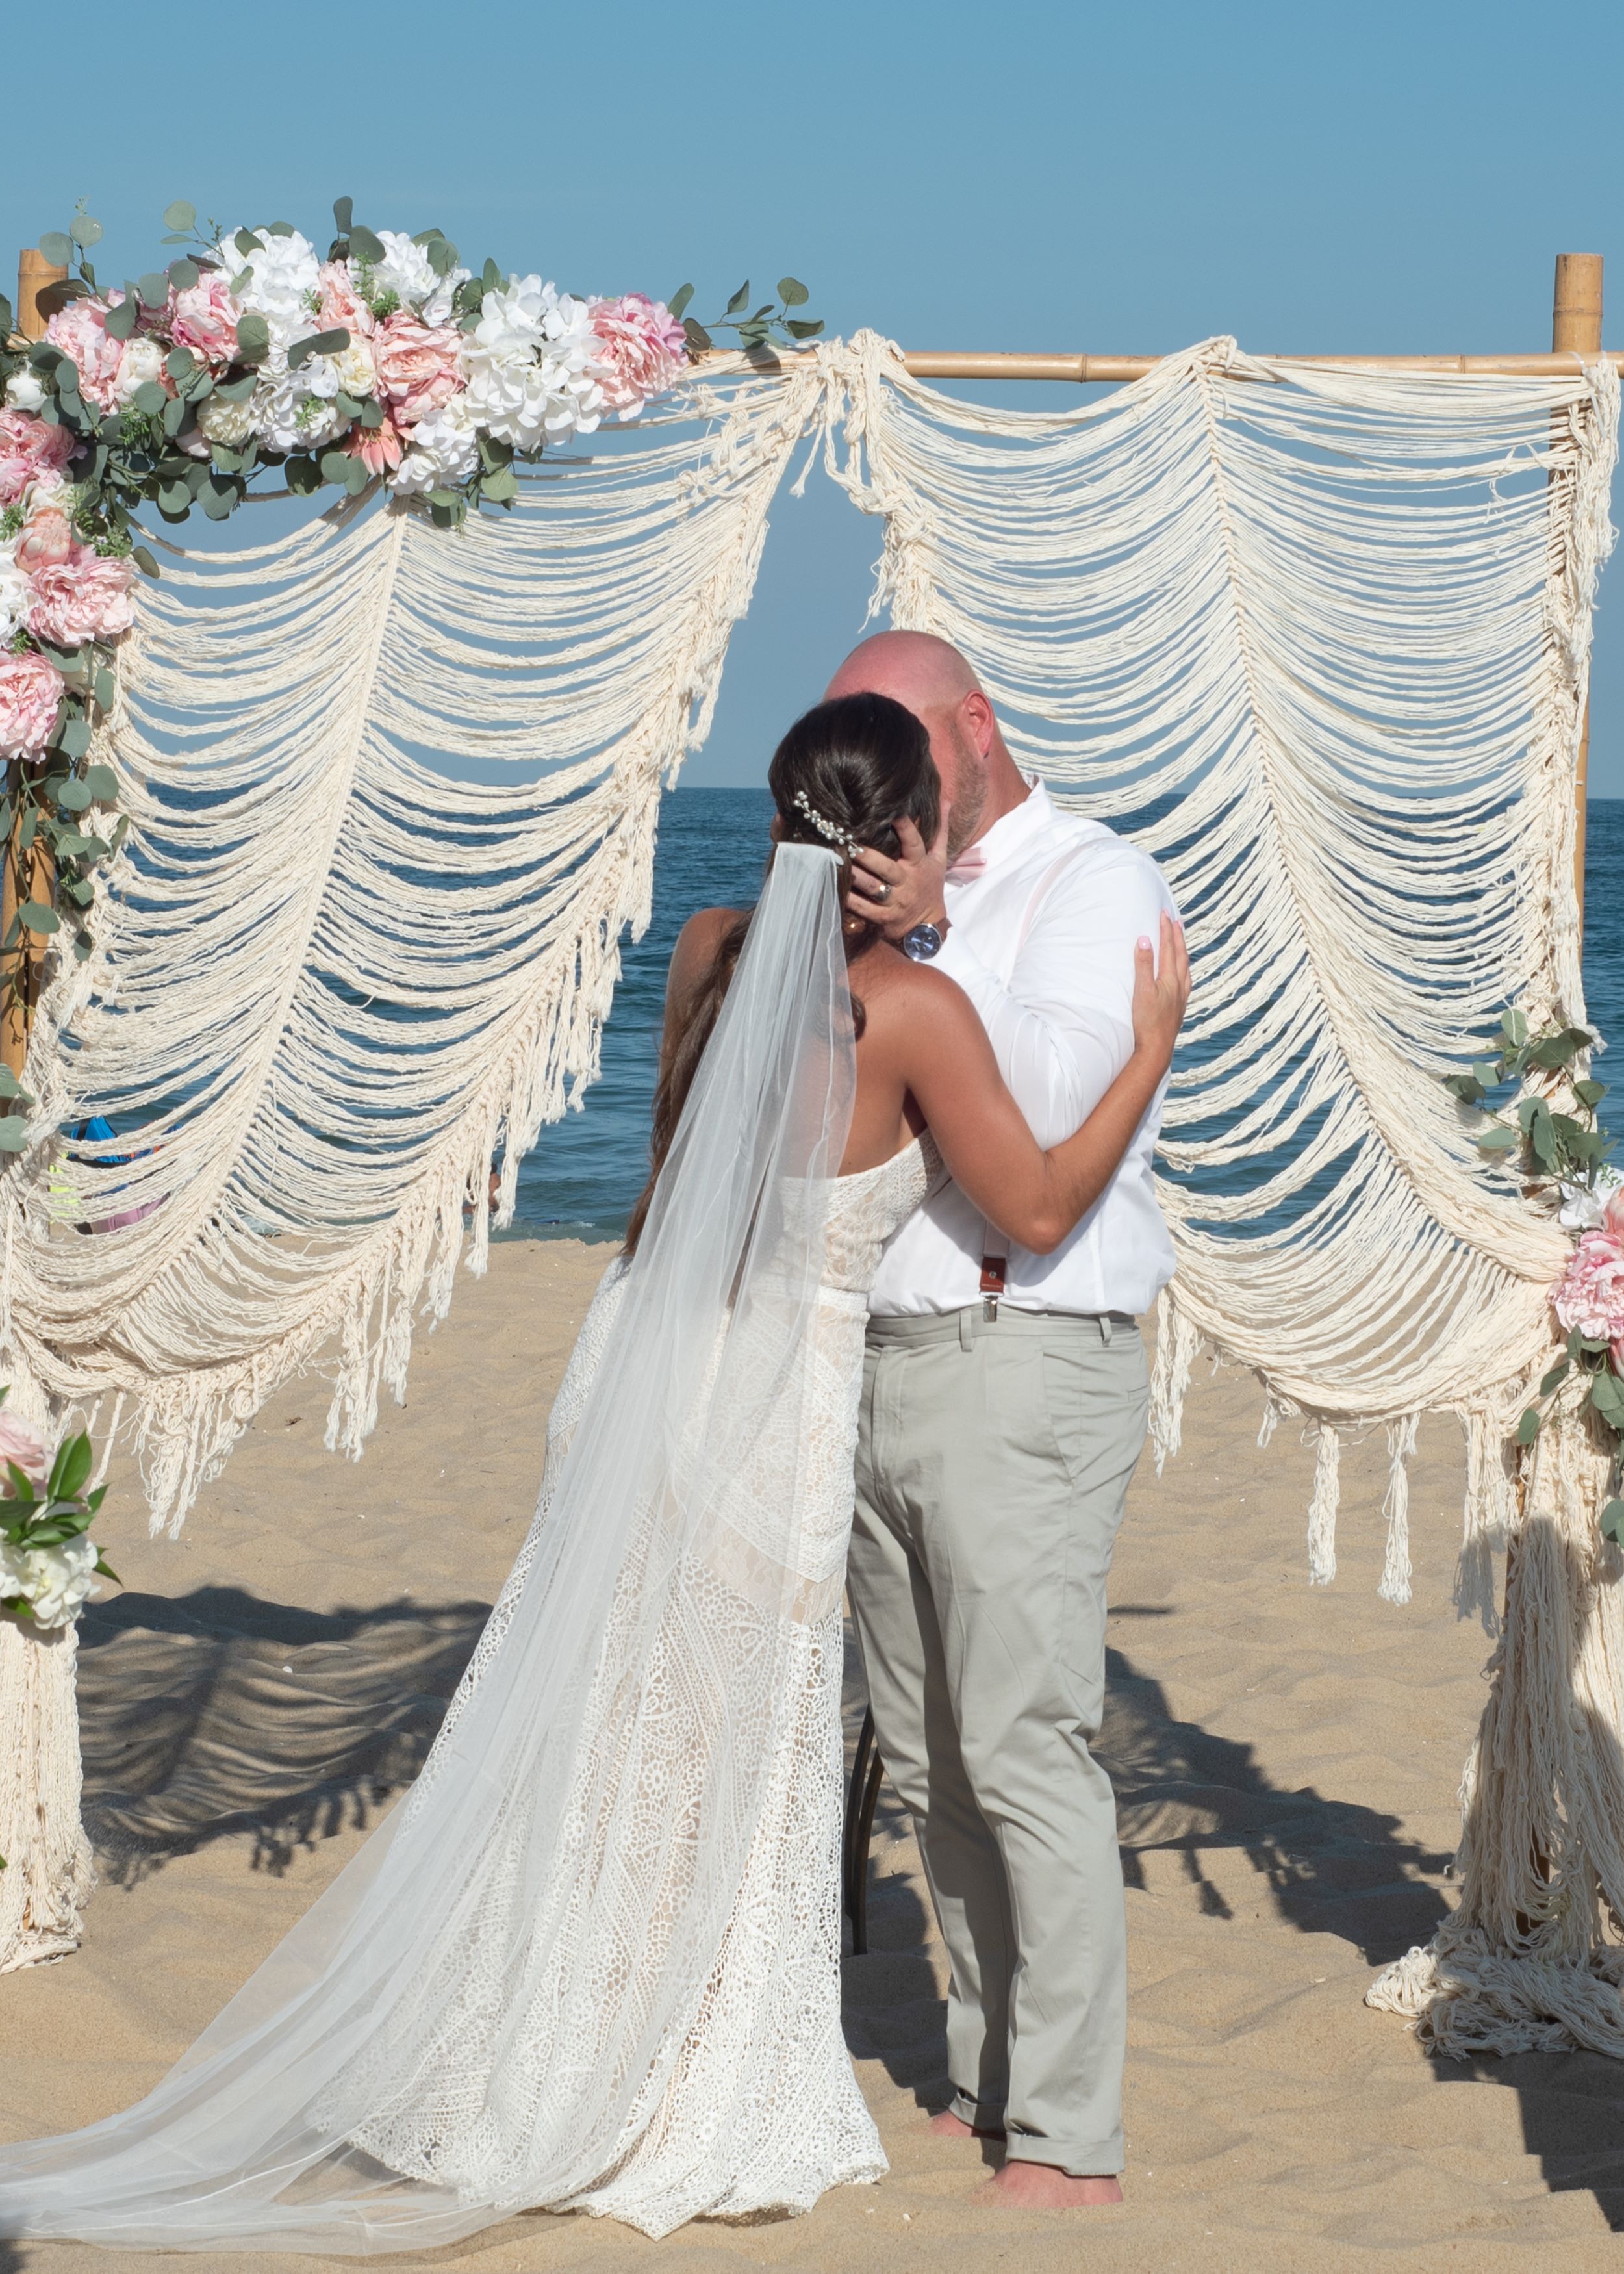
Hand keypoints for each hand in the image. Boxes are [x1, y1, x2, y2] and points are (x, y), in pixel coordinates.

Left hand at [845, 804, 951, 940]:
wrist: (927, 926)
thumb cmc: (930, 886)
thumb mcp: (939, 860)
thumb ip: (940, 831)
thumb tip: (946, 801)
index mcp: (919, 865)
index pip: (914, 844)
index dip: (905, 828)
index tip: (893, 813)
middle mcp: (906, 882)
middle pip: (886, 868)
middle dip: (869, 857)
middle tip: (851, 844)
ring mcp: (894, 901)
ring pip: (872, 887)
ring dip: (856, 876)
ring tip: (840, 862)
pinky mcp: (883, 917)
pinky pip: (864, 909)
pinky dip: (850, 900)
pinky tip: (837, 888)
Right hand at [1131, 914, 1189, 1070]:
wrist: (1156, 1049)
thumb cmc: (1147, 1022)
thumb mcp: (1141, 990)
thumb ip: (1143, 965)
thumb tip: (1144, 940)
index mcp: (1170, 979)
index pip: (1169, 948)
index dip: (1166, 930)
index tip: (1164, 914)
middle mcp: (1179, 986)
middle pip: (1181, 956)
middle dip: (1178, 937)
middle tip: (1176, 921)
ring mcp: (1180, 998)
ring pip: (1185, 968)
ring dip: (1182, 952)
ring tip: (1180, 942)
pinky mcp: (1178, 1008)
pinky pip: (1185, 981)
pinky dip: (1183, 970)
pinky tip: (1180, 975)